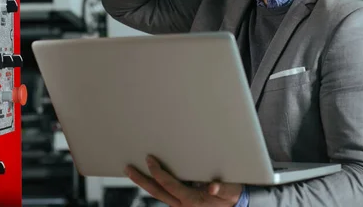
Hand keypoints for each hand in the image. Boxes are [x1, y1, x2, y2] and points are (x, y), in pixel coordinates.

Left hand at [125, 155, 242, 206]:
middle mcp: (182, 205)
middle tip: (128, 168)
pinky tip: (149, 178)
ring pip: (158, 194)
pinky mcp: (182, 202)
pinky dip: (155, 185)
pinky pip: (165, 194)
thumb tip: (212, 186)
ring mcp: (180, 205)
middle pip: (157, 192)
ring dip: (145, 183)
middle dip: (141, 180)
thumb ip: (222, 189)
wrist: (234, 205)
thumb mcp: (229, 192)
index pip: (169, 185)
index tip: (150, 160)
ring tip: (134, 172)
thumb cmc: (230, 197)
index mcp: (191, 201)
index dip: (158, 172)